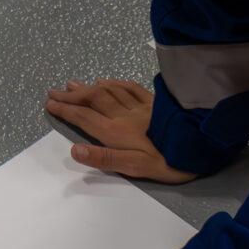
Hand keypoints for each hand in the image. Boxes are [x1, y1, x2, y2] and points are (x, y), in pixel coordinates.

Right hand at [45, 79, 197, 183]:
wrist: (199, 145)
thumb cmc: (167, 162)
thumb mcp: (134, 167)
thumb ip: (104, 157)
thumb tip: (74, 150)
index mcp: (116, 131)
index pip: (84, 117)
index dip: (65, 110)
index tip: (49, 104)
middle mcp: (124, 114)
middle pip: (92, 99)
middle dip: (71, 95)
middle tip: (53, 91)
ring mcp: (140, 105)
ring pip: (109, 90)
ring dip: (89, 86)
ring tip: (73, 83)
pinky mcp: (155, 101)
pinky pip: (130, 87)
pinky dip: (115, 82)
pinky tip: (108, 80)